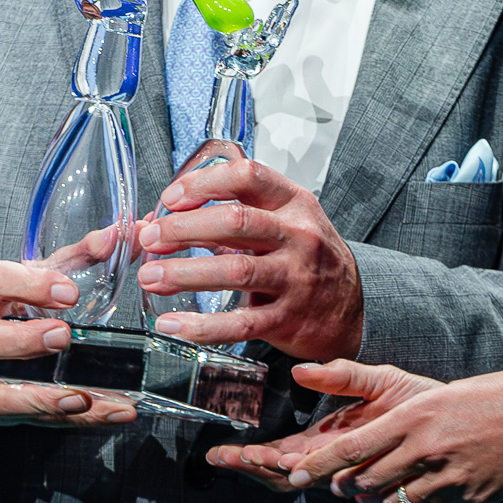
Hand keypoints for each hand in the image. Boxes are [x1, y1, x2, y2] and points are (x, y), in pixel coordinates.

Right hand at [0, 259, 141, 430]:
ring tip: (80, 393)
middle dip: (26, 339)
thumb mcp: (35, 278)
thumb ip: (78, 257)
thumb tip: (123, 233)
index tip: (69, 292)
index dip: (31, 285)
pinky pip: (21, 414)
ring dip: (42, 393)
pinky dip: (56, 413)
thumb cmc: (7, 310)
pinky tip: (87, 408)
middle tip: (65, 335)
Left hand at [136, 156, 362, 359]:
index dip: (203, 183)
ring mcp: (295, 278)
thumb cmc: (306, 259)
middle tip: (150, 238)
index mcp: (293, 203)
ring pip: (235, 271)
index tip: (171, 198)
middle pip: (235, 221)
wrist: (351, 309)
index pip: (247, 177)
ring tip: (150, 278)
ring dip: (184, 273)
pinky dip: (203, 325)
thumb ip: (224, 219)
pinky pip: (241, 323)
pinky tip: (174, 324)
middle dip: (183, 228)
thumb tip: (157, 222)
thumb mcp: (279, 224)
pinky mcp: (288, 319)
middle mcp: (297, 236)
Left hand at [209, 360, 502, 502]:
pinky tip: (414, 494)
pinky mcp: (466, 498)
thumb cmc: (498, 396)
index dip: (319, 465)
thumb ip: (404, 413)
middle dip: (345, 484)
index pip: (353, 447)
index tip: (295, 473)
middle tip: (338, 483)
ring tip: (373, 490)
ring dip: (376, 498)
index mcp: (415, 416)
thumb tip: (369, 426)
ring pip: (391, 501)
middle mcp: (424, 449)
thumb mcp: (442, 393)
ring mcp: (446, 478)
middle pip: (364, 480)